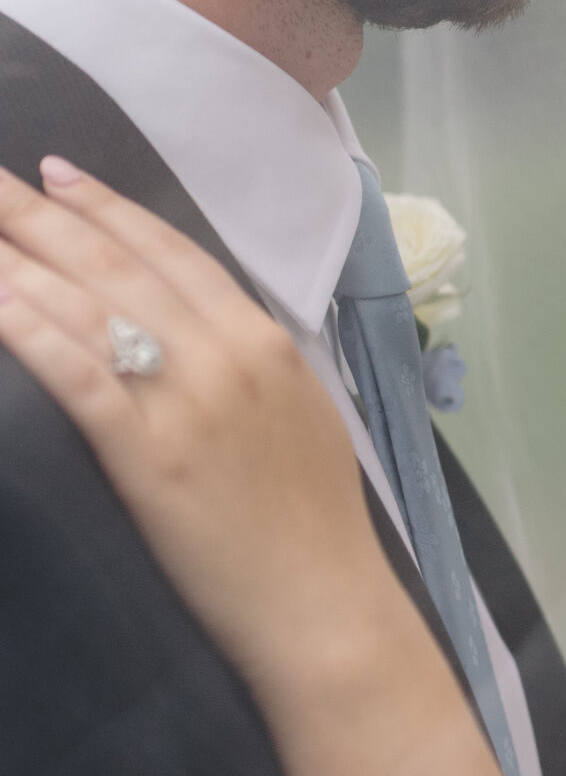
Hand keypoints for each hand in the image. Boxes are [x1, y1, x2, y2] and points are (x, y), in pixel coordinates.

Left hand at [0, 159, 394, 687]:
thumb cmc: (314, 523)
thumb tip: (201, 328)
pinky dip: (27, 330)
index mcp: (263, 338)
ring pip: (87, 307)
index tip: (56, 172)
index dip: (106, 208)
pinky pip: (76, 374)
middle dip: (38, 215)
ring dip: (17, 260)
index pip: (171, 250)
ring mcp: (186, 400)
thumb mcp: (301, 413)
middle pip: (113, 265)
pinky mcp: (149, 454)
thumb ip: (253, 361)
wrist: (324, 603)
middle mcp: (224, 353)